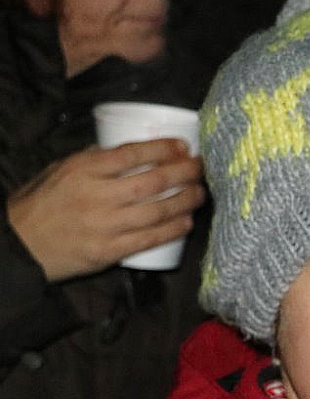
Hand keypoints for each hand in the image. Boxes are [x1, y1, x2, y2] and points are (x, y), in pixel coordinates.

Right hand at [7, 139, 205, 281]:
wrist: (21, 243)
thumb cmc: (44, 202)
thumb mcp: (61, 170)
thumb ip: (94, 160)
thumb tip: (132, 150)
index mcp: (83, 170)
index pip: (130, 154)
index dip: (163, 149)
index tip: (183, 147)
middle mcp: (96, 196)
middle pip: (151, 182)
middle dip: (183, 173)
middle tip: (200, 169)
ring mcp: (105, 226)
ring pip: (156, 211)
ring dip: (185, 202)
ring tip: (200, 194)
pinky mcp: (109, 251)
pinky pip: (149, 239)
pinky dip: (172, 230)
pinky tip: (187, 222)